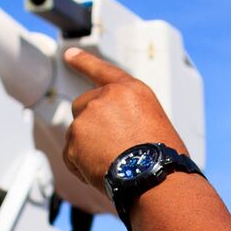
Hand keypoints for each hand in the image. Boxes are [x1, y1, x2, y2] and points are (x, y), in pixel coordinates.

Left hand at [59, 48, 185, 199]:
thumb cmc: (161, 158)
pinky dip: (81, 167)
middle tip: (109, 148)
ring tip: (115, 164)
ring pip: (77, 134)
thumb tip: (112, 132)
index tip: (69, 54)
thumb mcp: (153, 124)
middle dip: (89, 126)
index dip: (84, 62)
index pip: (103, 71)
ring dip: (88, 150)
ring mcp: (88, 116)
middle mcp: (107, 97)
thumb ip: (127, 117)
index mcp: (132, 91)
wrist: (155, 176)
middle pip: (83, 106)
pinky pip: (71, 156)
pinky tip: (102, 173)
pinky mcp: (74, 137)